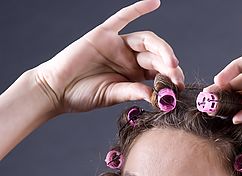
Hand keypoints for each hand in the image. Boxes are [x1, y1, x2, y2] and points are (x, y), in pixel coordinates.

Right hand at [33, 0, 183, 114]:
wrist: (58, 89)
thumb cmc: (83, 95)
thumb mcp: (112, 95)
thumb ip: (132, 91)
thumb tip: (154, 95)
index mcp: (134, 75)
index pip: (158, 72)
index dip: (170, 78)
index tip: (179, 87)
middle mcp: (128, 58)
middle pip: (155, 56)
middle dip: (169, 66)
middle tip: (177, 76)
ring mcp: (117, 45)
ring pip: (146, 41)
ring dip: (161, 48)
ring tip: (171, 61)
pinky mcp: (104, 34)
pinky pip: (122, 17)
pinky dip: (138, 8)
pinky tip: (155, 2)